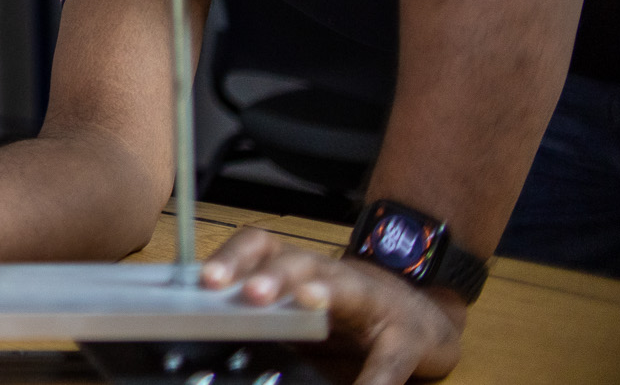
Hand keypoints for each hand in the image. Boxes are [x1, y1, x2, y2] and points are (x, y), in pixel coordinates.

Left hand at [202, 228, 464, 384]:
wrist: (419, 316)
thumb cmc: (346, 311)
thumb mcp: (300, 305)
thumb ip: (261, 313)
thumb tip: (201, 325)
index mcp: (298, 269)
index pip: (260, 247)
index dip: (234, 257)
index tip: (206, 278)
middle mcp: (333, 276)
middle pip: (299, 262)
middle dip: (274, 273)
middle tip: (252, 293)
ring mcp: (375, 303)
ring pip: (346, 286)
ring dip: (324, 292)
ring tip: (308, 303)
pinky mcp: (407, 339)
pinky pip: (391, 358)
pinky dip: (377, 377)